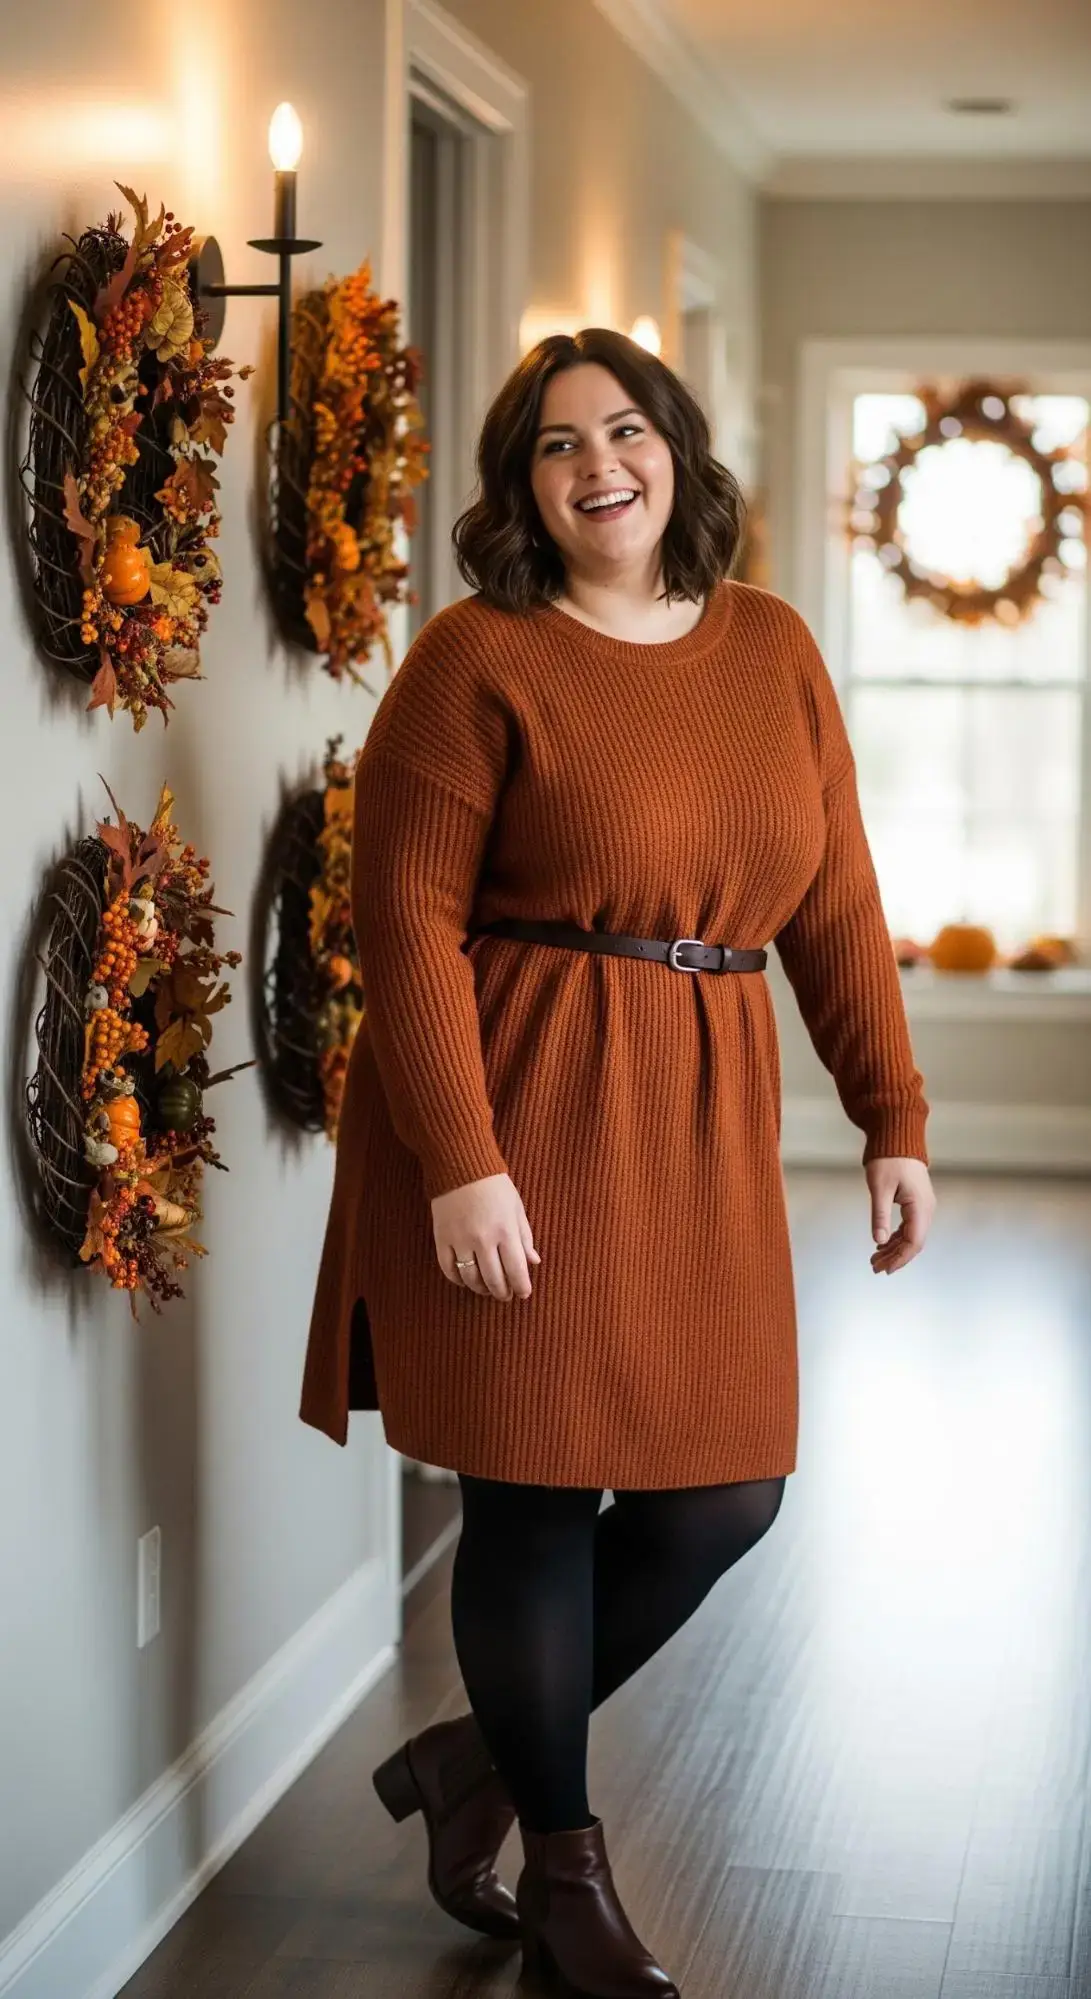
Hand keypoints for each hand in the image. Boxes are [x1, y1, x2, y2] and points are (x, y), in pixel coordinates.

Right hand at [432, 1172, 541, 1301]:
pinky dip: (458, 1279)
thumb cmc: (495, 1186)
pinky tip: (466, 1279)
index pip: (517, 1270)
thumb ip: (525, 1237)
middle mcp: (483, 1239)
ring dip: (481, 1289)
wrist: (461, 1166)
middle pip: (494, 1279)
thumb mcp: (517, 1209)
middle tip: (506, 1295)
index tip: (523, 1294)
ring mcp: (460, 1240)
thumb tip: (534, 1261)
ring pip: (471, 1278)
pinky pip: (448, 1269)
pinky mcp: (442, 1238)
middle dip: (502, 1292)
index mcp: (506, 1231)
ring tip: (487, 1289)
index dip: (521, 1287)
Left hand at [866, 1156, 934, 1274]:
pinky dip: (896, 1237)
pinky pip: (909, 1226)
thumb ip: (880, 1215)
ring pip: (911, 1235)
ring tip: (875, 1258)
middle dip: (895, 1257)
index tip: (884, 1269)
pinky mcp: (916, 1202)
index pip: (913, 1242)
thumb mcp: (879, 1188)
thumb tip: (879, 1240)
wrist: (898, 1136)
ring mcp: (923, 1205)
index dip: (900, 1258)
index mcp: (920, 1206)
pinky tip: (883, 1243)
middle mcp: (926, 1208)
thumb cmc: (888, 1158)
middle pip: (913, 1242)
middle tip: (874, 1266)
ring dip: (894, 1248)